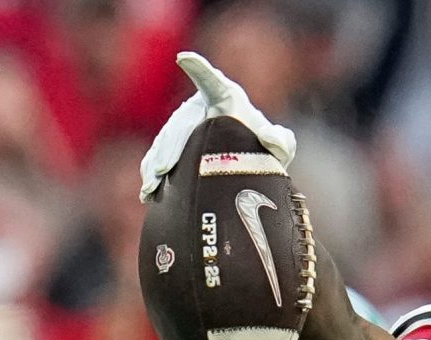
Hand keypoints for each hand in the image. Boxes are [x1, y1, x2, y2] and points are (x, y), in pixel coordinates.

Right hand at [140, 51, 296, 200]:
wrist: (249, 159)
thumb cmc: (264, 147)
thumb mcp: (279, 145)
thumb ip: (281, 141)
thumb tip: (268, 137)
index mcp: (226, 97)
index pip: (212, 82)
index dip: (200, 69)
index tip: (184, 59)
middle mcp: (199, 107)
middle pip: (181, 123)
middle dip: (170, 146)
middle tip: (164, 169)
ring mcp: (183, 123)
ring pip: (166, 141)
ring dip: (158, 162)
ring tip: (154, 182)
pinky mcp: (174, 143)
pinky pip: (160, 155)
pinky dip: (153, 170)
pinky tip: (149, 189)